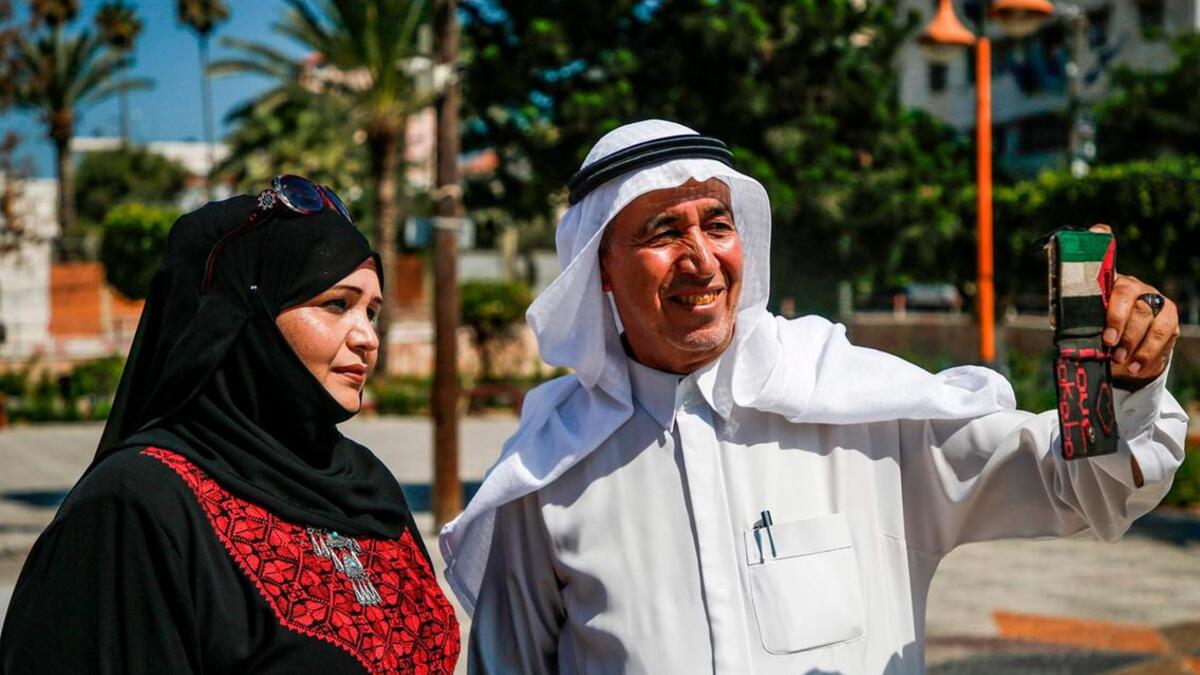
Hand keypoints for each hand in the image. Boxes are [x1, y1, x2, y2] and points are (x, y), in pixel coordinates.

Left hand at [1090, 225, 1179, 389]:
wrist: (1126, 354)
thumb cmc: (1099, 334)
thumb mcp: (1084, 325)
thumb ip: (1076, 318)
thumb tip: (1059, 319)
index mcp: (1108, 282)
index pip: (1105, 257)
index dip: (1101, 240)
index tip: (1098, 231)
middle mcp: (1133, 285)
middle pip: (1128, 294)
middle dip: (1117, 319)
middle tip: (1107, 341)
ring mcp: (1155, 300)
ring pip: (1146, 316)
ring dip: (1130, 341)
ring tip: (1117, 358)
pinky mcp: (1170, 319)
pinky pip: (1161, 334)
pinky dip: (1145, 353)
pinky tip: (1132, 365)